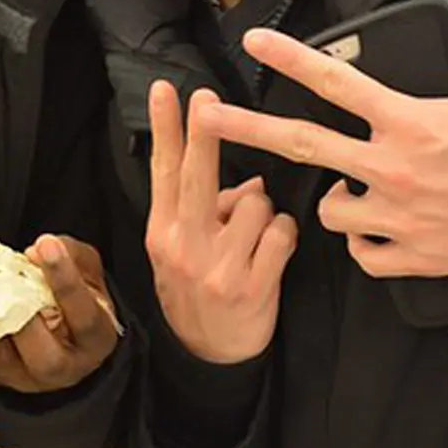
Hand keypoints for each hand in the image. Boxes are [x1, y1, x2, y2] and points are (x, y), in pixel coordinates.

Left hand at [0, 235, 121, 392]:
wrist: (59, 340)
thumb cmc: (77, 303)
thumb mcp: (88, 274)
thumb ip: (72, 256)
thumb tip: (36, 253)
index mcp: (95, 339)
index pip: (84, 315)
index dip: (65, 279)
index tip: (46, 245)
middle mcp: (63, 367)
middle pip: (44, 353)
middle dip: (23, 312)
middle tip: (9, 275)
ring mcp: (25, 376)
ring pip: (2, 355)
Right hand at [145, 81, 297, 364]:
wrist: (208, 356)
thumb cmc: (195, 292)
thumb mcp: (177, 251)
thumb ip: (199, 211)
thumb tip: (246, 181)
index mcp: (163, 231)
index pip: (163, 170)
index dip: (165, 128)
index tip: (166, 91)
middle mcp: (185, 245)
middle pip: (198, 176)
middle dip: (204, 131)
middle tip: (207, 98)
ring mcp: (218, 266)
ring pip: (256, 204)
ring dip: (264, 212)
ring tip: (253, 237)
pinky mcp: (252, 285)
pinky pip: (281, 233)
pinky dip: (284, 236)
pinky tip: (272, 253)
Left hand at [192, 29, 447, 282]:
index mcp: (411, 121)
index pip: (335, 82)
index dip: (289, 58)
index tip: (252, 41)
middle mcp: (393, 167)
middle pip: (302, 145)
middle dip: (246, 129)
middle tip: (205, 118)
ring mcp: (399, 216)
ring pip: (329, 210)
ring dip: (331, 200)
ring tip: (350, 192)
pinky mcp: (414, 256)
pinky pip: (364, 254)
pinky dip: (363, 245)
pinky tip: (374, 235)